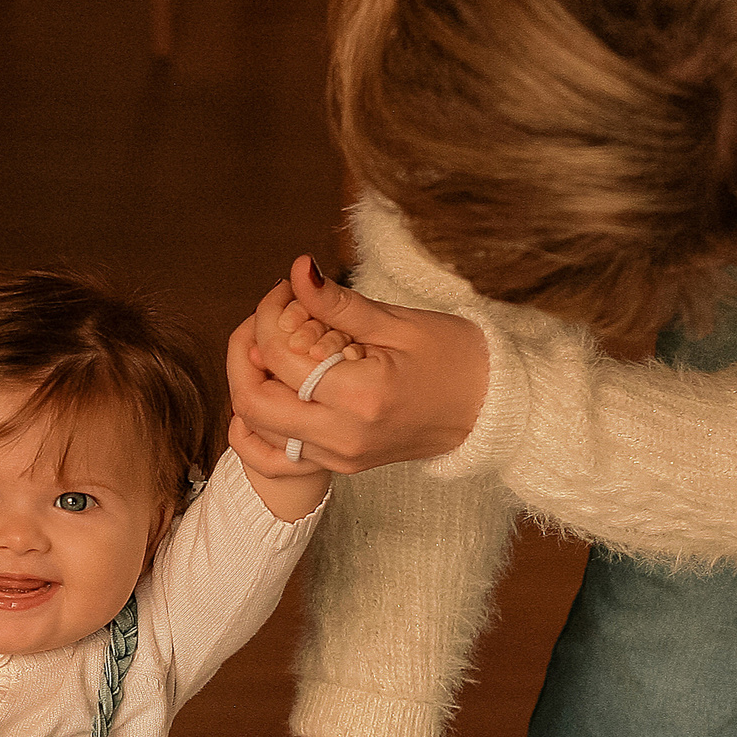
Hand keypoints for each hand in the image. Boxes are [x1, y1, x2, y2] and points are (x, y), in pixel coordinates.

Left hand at [226, 256, 487, 479]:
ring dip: (249, 384)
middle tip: (265, 320)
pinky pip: (275, 457)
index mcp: (359, 396)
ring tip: (270, 349)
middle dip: (245, 351)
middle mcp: (342, 436)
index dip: (269, 314)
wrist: (491, 410)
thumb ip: (338, 303)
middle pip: (253, 399)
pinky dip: (256, 429)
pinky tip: (261, 400)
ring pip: (256, 429)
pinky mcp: (339, 467)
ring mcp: (338, 458)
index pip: (280, 355)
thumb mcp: (398, 323)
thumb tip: (297, 270)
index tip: (285, 291)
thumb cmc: (456, 360)